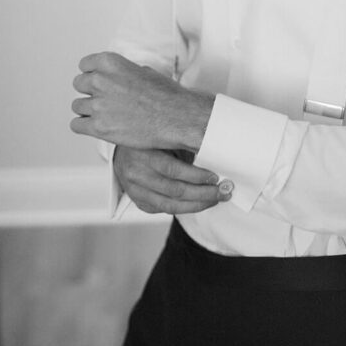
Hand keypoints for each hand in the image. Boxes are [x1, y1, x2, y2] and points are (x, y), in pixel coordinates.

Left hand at [70, 51, 212, 151]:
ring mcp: (98, 105)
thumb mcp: (143, 71)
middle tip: (103, 99)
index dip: (92, 73)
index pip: (84, 64)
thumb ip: (122, 73)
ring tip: (104, 114)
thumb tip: (114, 78)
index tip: (97, 80)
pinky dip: (85, 126)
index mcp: (111, 63)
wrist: (177, 118)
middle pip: (78, 84)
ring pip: (77, 106)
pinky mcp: (99, 127)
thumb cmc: (166, 95)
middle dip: (89, 91)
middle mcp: (100, 81)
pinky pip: (76, 125)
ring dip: (88, 110)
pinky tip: (98, 126)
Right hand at [113, 145, 232, 215]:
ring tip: (215, 199)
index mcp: (142, 153)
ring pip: (170, 205)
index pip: (173, 170)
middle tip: (223, 192)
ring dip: (197, 205)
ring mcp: (134, 190)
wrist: (122, 149)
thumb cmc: (151, 139)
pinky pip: (163, 210)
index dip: (196, 176)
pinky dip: (183, 208)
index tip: (216, 177)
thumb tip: (214, 154)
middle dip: (203, 193)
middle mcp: (135, 174)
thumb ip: (182, 144)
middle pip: (174, 190)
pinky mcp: (137, 201)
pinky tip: (198, 203)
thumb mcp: (163, 136)